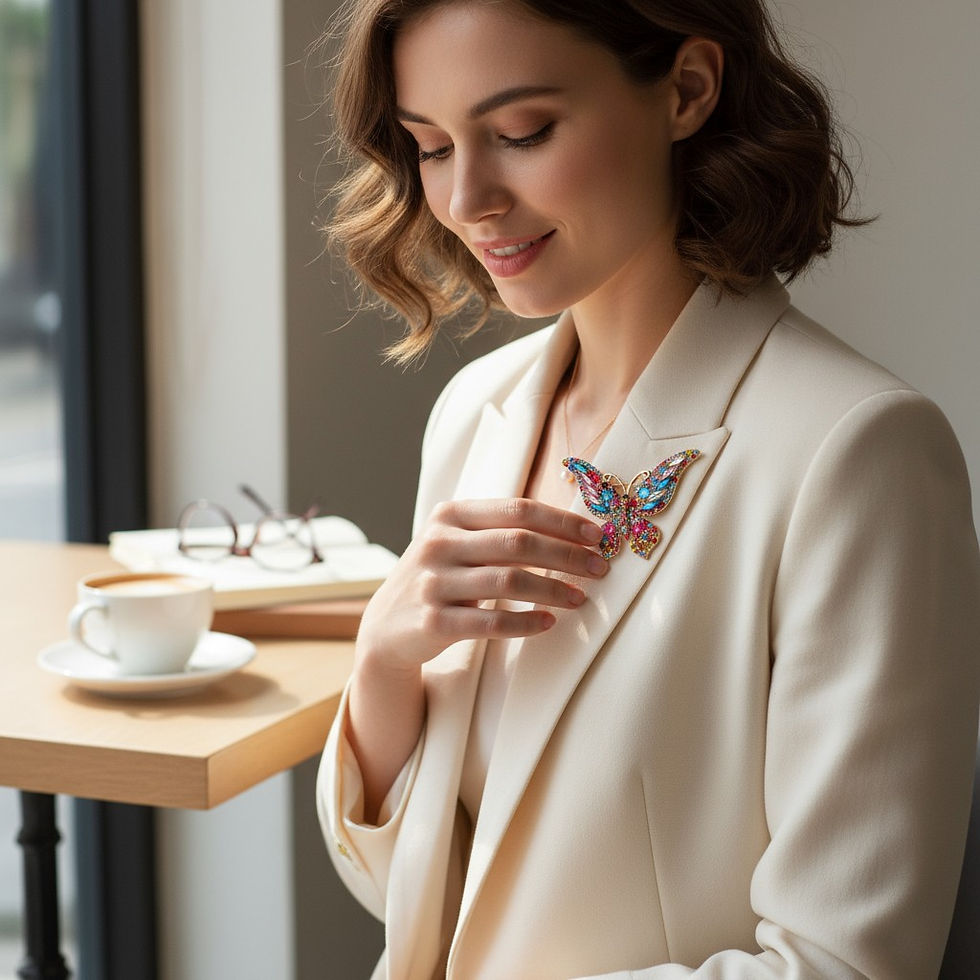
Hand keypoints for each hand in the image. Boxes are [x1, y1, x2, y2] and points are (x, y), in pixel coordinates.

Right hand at [356, 497, 606, 674]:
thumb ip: (498, 531)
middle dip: (567, 555)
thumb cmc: (439, 579)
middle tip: (599, 568)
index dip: (563, 522)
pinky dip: (526, 622)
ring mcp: (433, 583)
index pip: (518, 510)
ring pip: (509, 580)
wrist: (385, 627)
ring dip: (553, 590)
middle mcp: (439, 544)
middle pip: (518, 542)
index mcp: (450, 515)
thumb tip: (571, 531)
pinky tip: (548, 622)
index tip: (597, 536)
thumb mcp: (456, 543)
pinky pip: (491, 622)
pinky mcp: (433, 622)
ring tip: (581, 599)